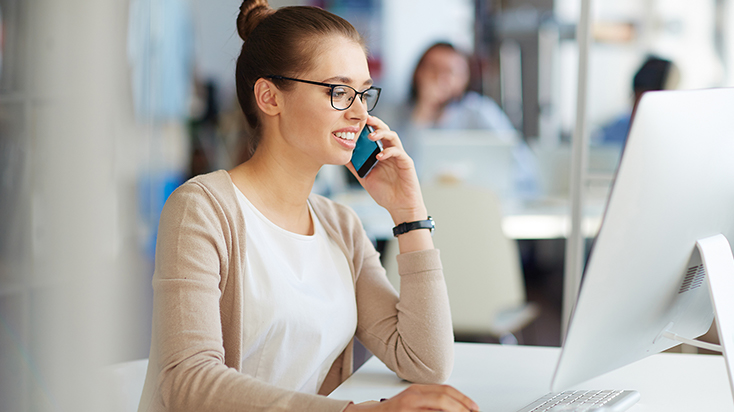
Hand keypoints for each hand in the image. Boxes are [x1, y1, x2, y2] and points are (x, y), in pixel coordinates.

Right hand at [343, 384, 479, 411]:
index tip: (474, 408)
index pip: (446, 391)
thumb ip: (430, 403)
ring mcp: (408, 407)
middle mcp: (413, 396)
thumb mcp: (412, 402)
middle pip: (444, 398)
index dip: (463, 399)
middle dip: (462, 407)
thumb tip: (454, 407)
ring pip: (438, 407)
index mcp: (417, 390)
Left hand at [346, 116, 426, 224]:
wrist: (400, 207)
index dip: (367, 126)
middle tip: (364, 119)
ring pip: (393, 137)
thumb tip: (342, 157)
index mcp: (381, 153)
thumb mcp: (365, 178)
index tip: (355, 120)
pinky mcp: (406, 163)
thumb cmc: (385, 193)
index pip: (375, 134)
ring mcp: (399, 156)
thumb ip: (355, 167)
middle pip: (384, 131)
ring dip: (381, 134)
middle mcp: (391, 152)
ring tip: (370, 136)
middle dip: (375, 123)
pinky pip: (398, 152)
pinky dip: (388, 152)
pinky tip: (379, 156)